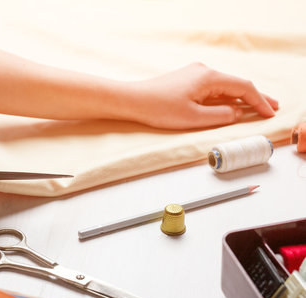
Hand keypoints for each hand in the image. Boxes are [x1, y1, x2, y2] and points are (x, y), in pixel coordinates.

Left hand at [127, 63, 278, 128]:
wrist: (132, 100)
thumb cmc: (159, 108)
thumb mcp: (194, 118)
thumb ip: (220, 116)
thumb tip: (236, 113)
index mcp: (209, 78)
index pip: (243, 88)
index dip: (259, 101)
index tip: (269, 113)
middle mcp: (204, 71)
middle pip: (236, 85)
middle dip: (255, 97)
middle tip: (273, 107)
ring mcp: (195, 75)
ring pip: (225, 87)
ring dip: (240, 98)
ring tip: (257, 107)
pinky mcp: (187, 81)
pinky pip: (212, 89)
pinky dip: (225, 98)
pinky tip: (231, 105)